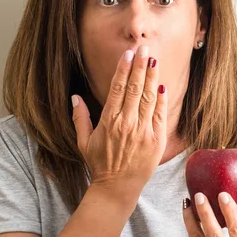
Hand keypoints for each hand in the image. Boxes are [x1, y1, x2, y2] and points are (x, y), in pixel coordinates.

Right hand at [71, 46, 166, 201]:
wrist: (118, 188)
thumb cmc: (100, 164)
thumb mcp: (83, 142)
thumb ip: (79, 118)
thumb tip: (74, 96)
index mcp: (109, 121)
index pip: (117, 88)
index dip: (123, 69)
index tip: (128, 54)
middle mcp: (127, 123)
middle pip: (135, 88)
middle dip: (140, 66)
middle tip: (144, 48)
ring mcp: (144, 131)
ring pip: (149, 97)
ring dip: (152, 76)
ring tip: (154, 59)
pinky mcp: (157, 139)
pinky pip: (160, 114)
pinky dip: (161, 98)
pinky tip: (162, 84)